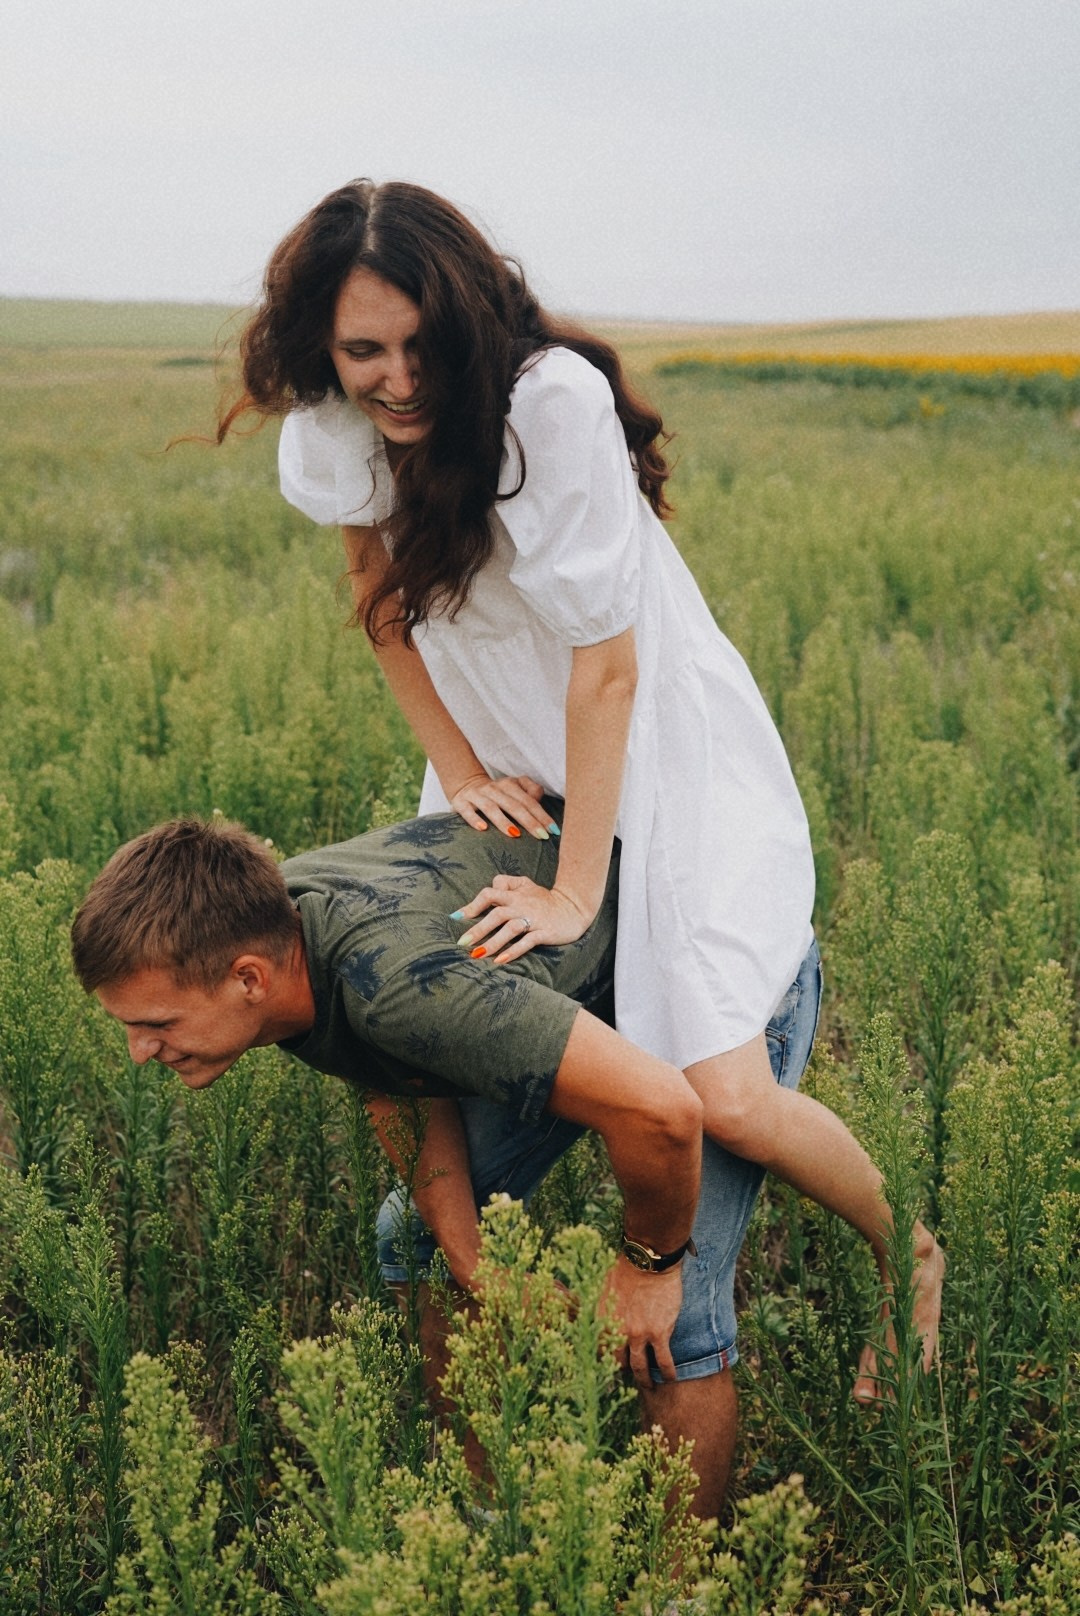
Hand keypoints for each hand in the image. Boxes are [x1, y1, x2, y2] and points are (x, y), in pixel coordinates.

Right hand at [447, 772, 555, 840]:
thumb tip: (540, 801)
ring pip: (491, 808)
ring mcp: (477, 796)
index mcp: (509, 785)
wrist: (465, 783)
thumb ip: (531, 791)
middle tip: (541, 835)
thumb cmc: (498, 792)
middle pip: (514, 805)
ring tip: (515, 834)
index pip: (529, 801)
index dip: (541, 815)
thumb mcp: (515, 786)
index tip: (553, 830)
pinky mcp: (461, 803)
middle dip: (529, 821)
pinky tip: (483, 829)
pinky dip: (474, 819)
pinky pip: (467, 812)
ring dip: (504, 821)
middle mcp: (494, 789)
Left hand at [454, 874, 591, 963]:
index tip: (457, 918)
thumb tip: (488, 888)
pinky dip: (514, 951)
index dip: (473, 904)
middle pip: (496, 914)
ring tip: (477, 955)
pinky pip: (527, 942)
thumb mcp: (526, 885)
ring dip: (493, 942)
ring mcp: (534, 919)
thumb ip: (507, 884)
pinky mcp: (545, 932)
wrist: (574, 908)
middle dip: (478, 929)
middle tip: (462, 942)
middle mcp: (522, 905)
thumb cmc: (544, 899)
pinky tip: (501, 960)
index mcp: (515, 894)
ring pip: (510, 929)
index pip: (490, 893)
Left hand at [603, 1256, 681, 1387]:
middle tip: (631, 1375)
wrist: (648, 1260)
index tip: (614, 1363)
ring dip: (645, 1379)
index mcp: (602, 1321)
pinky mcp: (659, 1333)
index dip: (607, 1359)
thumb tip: (592, 1311)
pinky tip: (670, 1377)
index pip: (600, 1350)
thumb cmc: (626, 1267)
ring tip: (650, 1385)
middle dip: (625, 1371)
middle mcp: (617, 1332)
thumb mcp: (604, 1287)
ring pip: (640, 1368)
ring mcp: (638, 1335)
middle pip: (619, 1363)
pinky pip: (664, 1361)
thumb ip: (602, 1305)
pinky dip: (667, 1372)